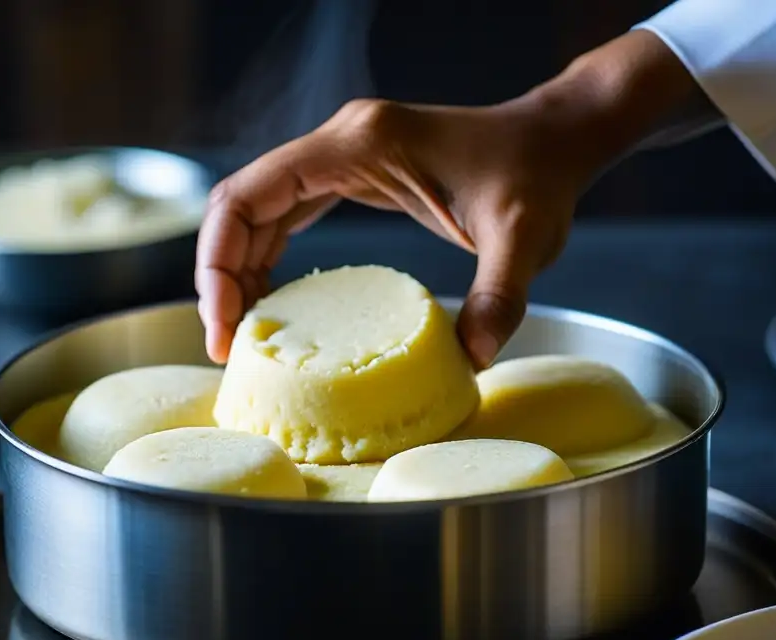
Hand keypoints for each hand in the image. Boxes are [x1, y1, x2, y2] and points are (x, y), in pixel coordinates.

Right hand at [195, 30, 698, 367]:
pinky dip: (272, 260)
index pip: (250, 194)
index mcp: (361, 144)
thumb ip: (500, 296)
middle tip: (225, 344)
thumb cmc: (539, 177)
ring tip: (241, 335)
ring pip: (259, 210)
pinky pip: (291, 215)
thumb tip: (471, 361)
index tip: (225, 324)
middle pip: (241, 204)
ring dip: (240, 269)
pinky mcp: (358, 174)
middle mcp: (341, 142)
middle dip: (221, 273)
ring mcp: (346, 156)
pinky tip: (277, 305)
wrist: (556, 140)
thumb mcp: (525, 238)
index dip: (219, 260)